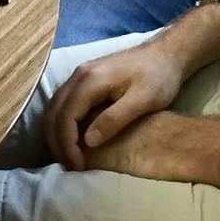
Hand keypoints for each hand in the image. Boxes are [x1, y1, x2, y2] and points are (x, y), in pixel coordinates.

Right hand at [44, 36, 187, 171]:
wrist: (166, 53)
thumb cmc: (159, 77)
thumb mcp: (143, 100)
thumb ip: (114, 119)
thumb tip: (88, 142)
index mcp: (90, 80)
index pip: (65, 116)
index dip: (67, 145)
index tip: (78, 166)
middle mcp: (78, 75)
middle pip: (53, 113)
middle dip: (58, 143)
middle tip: (71, 167)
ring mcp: (79, 76)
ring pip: (55, 108)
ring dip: (57, 134)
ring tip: (70, 158)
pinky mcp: (84, 80)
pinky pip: (64, 104)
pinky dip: (63, 124)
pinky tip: (74, 140)